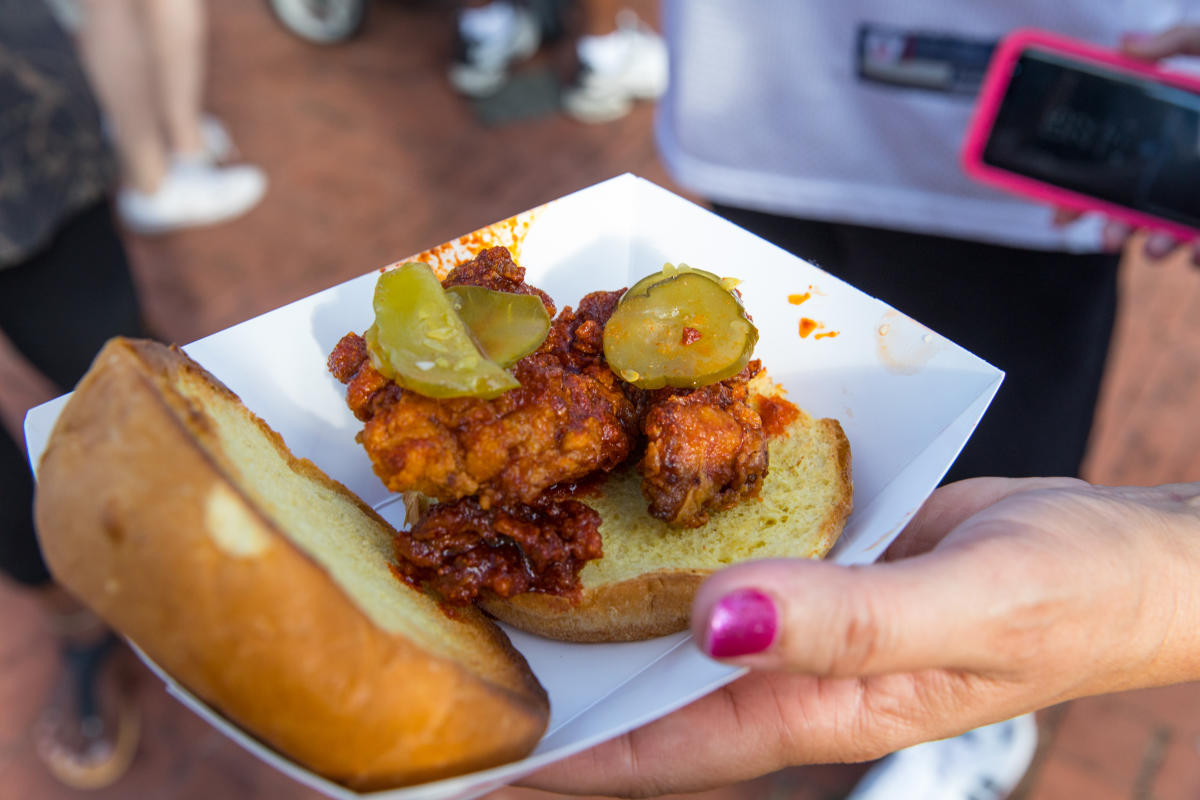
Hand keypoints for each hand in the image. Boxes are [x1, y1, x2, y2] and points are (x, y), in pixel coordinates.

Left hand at [523, 477, 1199, 796]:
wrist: (1130, 554)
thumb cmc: (1072, 596)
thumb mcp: (968, 611)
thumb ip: (848, 624)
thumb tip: (714, 623)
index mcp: (813, 708)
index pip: (659, 750)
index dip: (560, 761)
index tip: (465, 758)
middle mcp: (787, 671)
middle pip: (647, 697)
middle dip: (553, 691)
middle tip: (451, 659)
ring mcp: (796, 617)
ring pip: (676, 625)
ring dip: (595, 613)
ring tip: (501, 575)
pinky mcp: (814, 561)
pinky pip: (724, 557)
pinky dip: (668, 539)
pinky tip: (616, 502)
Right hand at [1056, 24, 1199, 264]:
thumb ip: (1177, 42)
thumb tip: (1124, 47)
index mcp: (1179, 123)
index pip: (1119, 155)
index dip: (1082, 183)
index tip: (1060, 205)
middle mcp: (1192, 160)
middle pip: (1136, 198)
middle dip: (1112, 224)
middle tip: (1103, 237)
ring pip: (1171, 226)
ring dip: (1154, 242)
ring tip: (1153, 248)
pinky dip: (1197, 253)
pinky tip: (1193, 257)